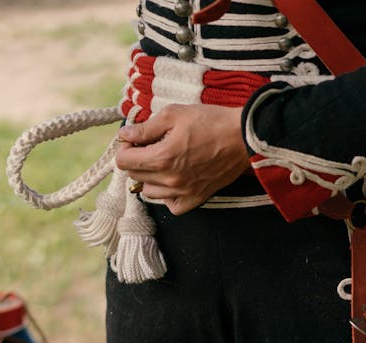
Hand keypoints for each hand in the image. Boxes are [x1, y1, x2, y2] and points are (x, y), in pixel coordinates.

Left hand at [115, 104, 250, 214]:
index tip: (135, 139)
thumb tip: (125, 134)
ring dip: (149, 177)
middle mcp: (170, 180)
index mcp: (161, 157)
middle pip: (135, 177)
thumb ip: (146, 128)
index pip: (124, 162)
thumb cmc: (210, 122)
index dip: (126, 147)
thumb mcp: (173, 114)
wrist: (241, 137)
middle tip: (149, 146)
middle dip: (136, 160)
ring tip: (162, 162)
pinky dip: (166, 196)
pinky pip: (171, 206)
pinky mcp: (196, 199)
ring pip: (149, 192)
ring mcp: (183, 192)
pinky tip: (172, 181)